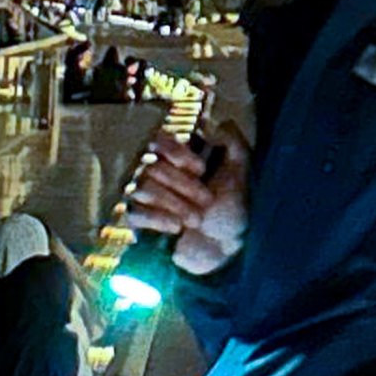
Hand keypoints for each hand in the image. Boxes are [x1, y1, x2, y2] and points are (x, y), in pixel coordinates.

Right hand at [126, 129, 249, 276]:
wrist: (226, 251)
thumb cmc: (233, 211)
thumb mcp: (240, 173)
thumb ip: (233, 143)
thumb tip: (216, 123)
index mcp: (180, 158)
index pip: (159, 141)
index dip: (178, 153)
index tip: (201, 170)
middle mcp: (159, 173)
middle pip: (152, 166)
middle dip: (182, 185)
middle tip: (207, 201)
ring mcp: (146, 198)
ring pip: (142, 187)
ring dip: (172, 202)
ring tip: (196, 220)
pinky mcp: (138, 222)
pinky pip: (134, 212)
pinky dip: (156, 218)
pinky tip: (175, 227)